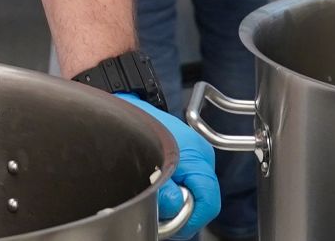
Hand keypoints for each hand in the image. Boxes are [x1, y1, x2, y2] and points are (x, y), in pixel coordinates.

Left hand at [115, 93, 219, 239]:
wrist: (125, 106)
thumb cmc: (136, 126)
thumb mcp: (149, 163)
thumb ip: (163, 189)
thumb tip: (174, 208)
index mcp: (198, 157)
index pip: (209, 201)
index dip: (192, 220)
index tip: (174, 228)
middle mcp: (201, 157)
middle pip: (203, 200)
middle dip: (183, 215)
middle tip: (161, 220)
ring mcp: (195, 157)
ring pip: (193, 194)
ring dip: (176, 205)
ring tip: (155, 204)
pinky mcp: (185, 158)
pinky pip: (185, 184)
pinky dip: (173, 194)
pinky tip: (158, 193)